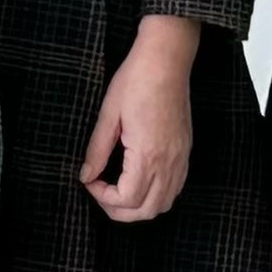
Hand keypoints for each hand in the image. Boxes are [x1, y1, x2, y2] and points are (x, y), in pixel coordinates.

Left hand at [77, 14, 197, 223]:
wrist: (167, 59)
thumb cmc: (136, 80)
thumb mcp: (108, 114)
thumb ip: (97, 150)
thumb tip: (86, 176)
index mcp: (147, 154)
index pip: (127, 199)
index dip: (103, 198)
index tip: (89, 181)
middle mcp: (168, 162)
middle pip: (147, 210)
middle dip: (120, 211)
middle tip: (100, 194)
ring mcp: (181, 158)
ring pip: (164, 203)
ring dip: (140, 207)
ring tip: (118, 192)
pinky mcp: (185, 151)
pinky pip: (175, 188)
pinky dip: (157, 195)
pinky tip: (140, 181)